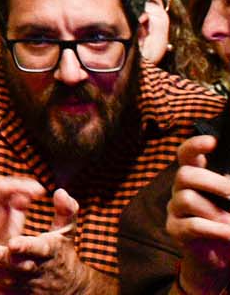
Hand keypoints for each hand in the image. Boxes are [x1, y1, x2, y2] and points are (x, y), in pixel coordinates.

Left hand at [0, 190, 92, 294]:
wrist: (71, 289)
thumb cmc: (63, 254)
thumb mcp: (66, 233)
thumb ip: (65, 212)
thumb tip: (60, 191)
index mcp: (49, 252)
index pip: (38, 249)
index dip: (26, 246)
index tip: (12, 242)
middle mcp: (37, 270)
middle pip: (17, 265)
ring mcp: (28, 285)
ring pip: (6, 280)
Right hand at [168, 135, 229, 294]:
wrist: (219, 258)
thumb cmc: (228, 223)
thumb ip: (229, 187)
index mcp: (195, 177)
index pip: (186, 154)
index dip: (195, 145)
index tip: (212, 141)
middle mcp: (180, 189)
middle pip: (184, 174)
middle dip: (212, 182)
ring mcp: (175, 209)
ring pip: (187, 199)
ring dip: (216, 211)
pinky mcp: (175, 230)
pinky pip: (193, 225)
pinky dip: (217, 230)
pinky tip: (229, 233)